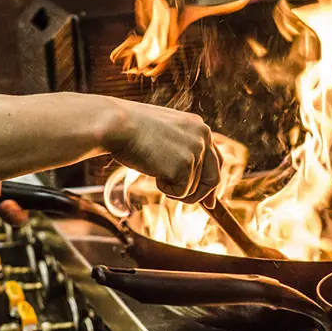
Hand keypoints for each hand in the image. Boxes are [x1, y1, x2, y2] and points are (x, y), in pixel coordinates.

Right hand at [102, 99, 221, 206]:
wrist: (117, 125)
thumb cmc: (131, 131)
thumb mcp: (164, 137)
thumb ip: (181, 152)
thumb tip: (190, 177)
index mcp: (197, 126)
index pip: (214, 159)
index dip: (211, 180)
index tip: (209, 198)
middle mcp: (202, 136)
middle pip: (213, 177)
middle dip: (203, 195)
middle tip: (199, 205)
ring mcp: (196, 150)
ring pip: (193, 188)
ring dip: (174, 188)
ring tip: (153, 169)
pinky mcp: (185, 165)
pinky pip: (181, 192)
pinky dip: (166, 190)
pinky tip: (152, 171)